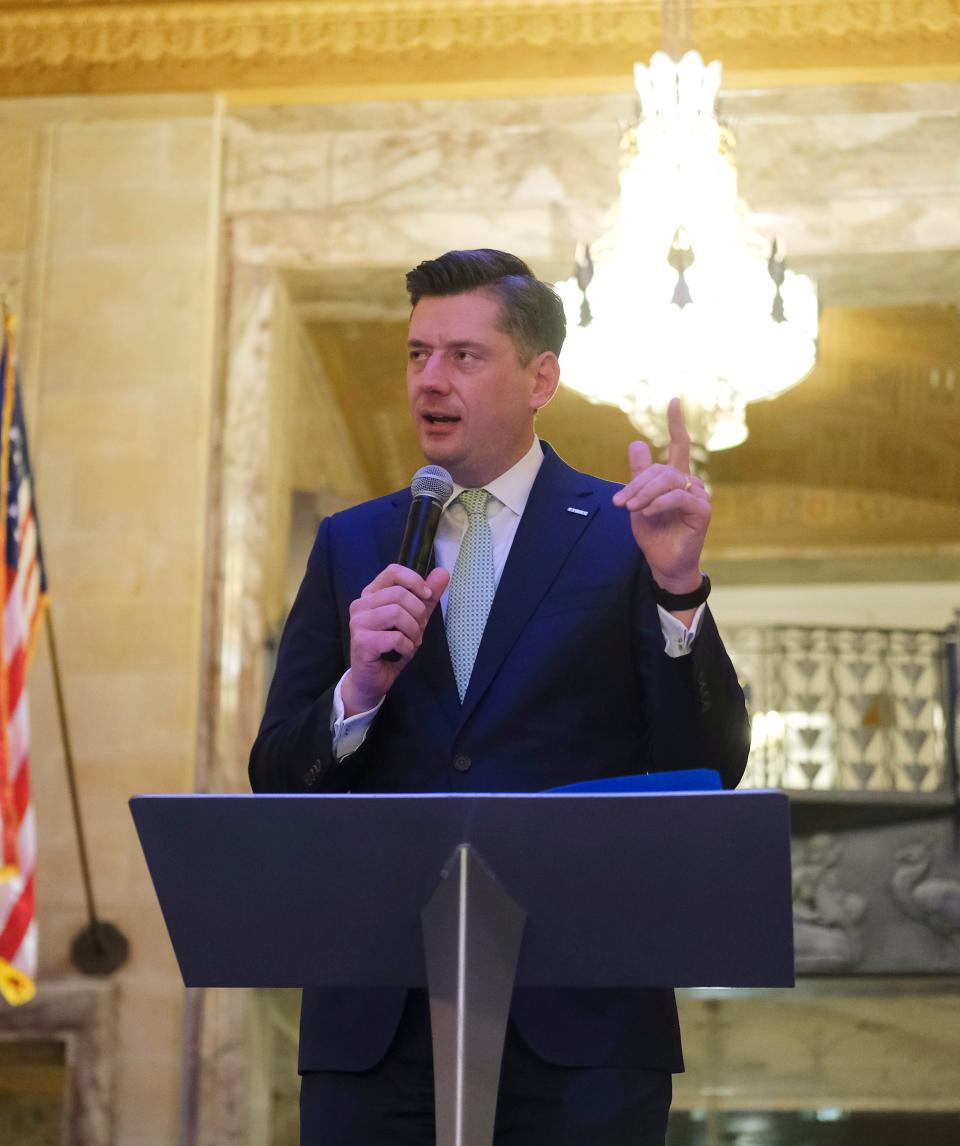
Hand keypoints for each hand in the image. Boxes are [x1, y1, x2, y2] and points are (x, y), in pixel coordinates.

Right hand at [341, 563, 449, 716]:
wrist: (373, 679)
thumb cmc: (392, 647)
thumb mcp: (414, 618)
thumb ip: (427, 596)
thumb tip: (443, 572)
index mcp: (371, 594)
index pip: (393, 572)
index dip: (414, 580)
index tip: (426, 596)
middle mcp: (360, 605)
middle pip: (399, 594)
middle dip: (417, 614)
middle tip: (417, 630)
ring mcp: (358, 623)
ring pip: (397, 613)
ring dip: (413, 632)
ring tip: (410, 642)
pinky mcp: (362, 641)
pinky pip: (396, 637)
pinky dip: (407, 647)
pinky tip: (401, 653)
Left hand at [611, 398, 709, 591]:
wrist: (663, 563)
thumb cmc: (653, 533)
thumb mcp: (639, 501)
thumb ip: (639, 475)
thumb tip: (636, 442)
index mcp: (676, 478)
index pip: (679, 444)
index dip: (676, 423)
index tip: (674, 399)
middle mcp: (691, 482)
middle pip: (662, 469)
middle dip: (637, 483)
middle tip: (620, 502)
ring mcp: (699, 496)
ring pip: (668, 481)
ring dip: (645, 494)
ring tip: (631, 509)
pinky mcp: (702, 511)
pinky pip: (678, 497)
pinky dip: (659, 504)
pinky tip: (648, 513)